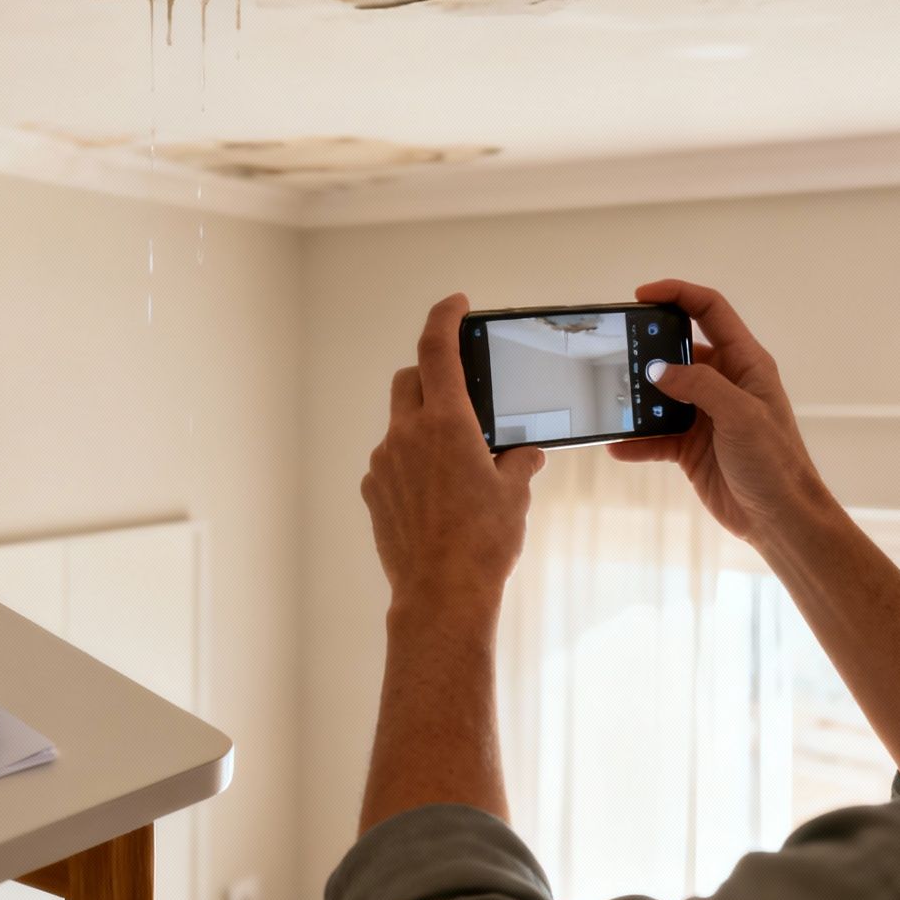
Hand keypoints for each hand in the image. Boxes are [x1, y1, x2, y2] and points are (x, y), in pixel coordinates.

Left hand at [360, 294, 546, 611]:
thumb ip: (520, 462)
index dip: (445, 317)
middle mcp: (407, 435)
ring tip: (457, 459)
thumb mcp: (515, 494)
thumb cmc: (483, 543)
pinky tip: (437, 493)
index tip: (456, 304)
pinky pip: (391, 461)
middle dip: (433, 375)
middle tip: (461, 392)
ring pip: (399, 423)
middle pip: (411, 380)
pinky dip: (411, 462)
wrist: (442, 594)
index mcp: (446, 423)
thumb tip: (526, 453)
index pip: (438, 349)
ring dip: (423, 426)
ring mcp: (384, 463)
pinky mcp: (373, 491)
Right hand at [608, 280, 844, 548]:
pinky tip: (618, 446)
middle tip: (616, 354)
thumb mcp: (741, 416)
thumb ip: (700, 386)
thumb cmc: (776, 464)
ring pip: (660, 394)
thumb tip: (658, 371)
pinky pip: (655, 434)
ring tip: (612, 403)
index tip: (641, 296)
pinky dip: (636, 440)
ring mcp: (705, 414)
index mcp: (745, 363)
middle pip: (677, 351)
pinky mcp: (690, 445)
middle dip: (646, 351)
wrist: (779, 519)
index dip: (678, 295)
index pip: (710, 311)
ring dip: (636, 399)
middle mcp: (724, 383)